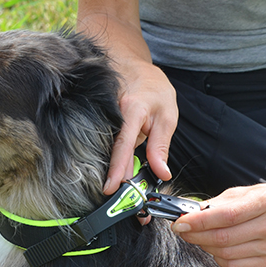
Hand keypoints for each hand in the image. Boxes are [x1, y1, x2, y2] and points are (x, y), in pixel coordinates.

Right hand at [103, 61, 177, 194]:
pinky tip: (119, 170)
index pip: (123, 144)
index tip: (111, 188)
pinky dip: (114, 159)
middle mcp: (112, 113)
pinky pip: (106, 144)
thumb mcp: (166, 117)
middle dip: (117, 178)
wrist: (132, 66)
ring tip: (122, 189)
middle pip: (112, 152)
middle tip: (123, 201)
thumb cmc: (152, 89)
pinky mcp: (99, 121)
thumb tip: (162, 173)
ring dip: (116, 170)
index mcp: (132, 110)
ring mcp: (102, 117)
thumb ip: (161, 146)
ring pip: (107, 150)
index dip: (117, 168)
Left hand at [171, 184, 265, 266]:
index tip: (180, 222)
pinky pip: (234, 266)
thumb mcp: (241, 192)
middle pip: (224, 238)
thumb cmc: (263, 200)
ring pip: (226, 254)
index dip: (199, 221)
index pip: (226, 216)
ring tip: (200, 236)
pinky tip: (217, 247)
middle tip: (183, 230)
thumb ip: (214, 204)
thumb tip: (188, 215)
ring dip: (205, 246)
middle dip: (196, 235)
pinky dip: (218, 258)